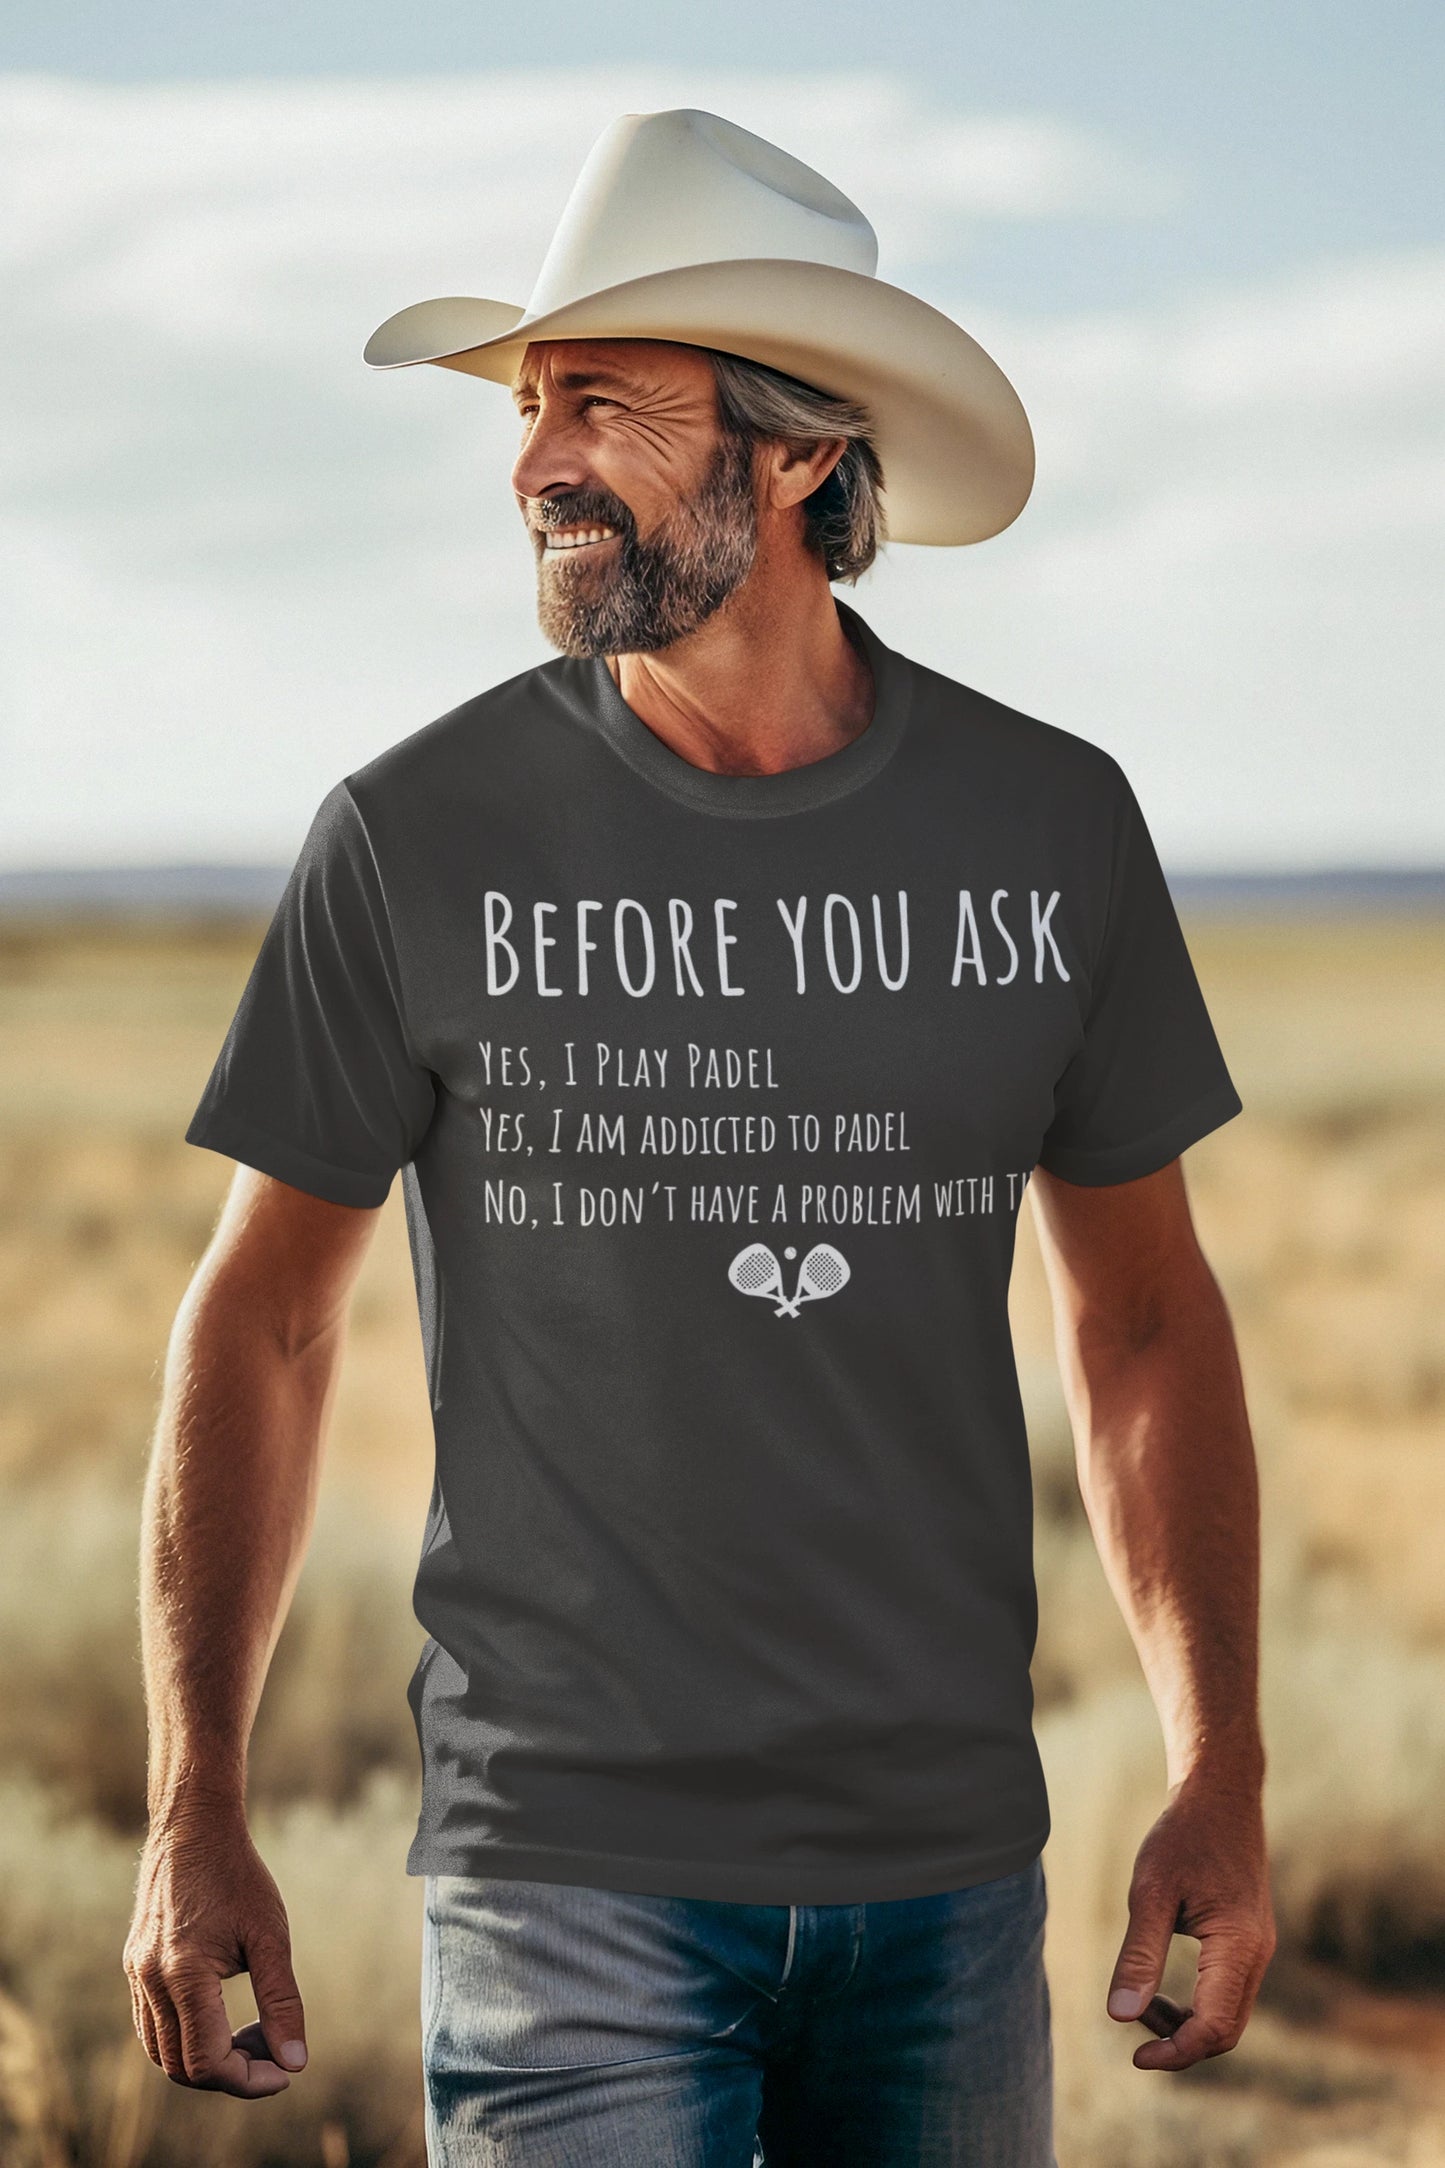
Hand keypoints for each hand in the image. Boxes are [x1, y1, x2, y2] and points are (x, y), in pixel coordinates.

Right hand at [123, 1803, 308, 2096]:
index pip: (208, 2062)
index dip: (249, 2079)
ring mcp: (136, 1975)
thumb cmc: (238, 1876)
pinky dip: (186, 2038)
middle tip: (274, 2050)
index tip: (285, 2071)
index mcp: (184, 1974)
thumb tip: (295, 2062)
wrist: (193, 1828)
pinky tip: (224, 2018)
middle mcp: (151, 1980)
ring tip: (253, 2033)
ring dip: (206, 2060)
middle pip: (182, 2067)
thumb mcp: (271, 1935)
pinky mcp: (134, 1967)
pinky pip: (152, 2026)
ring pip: (162, 2052)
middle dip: (232, 2074)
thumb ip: (282, 2002)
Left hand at [1106, 1763, 1275, 2070]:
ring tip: (1140, 2002)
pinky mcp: (1247, 1944)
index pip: (1215, 2027)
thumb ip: (1139, 1955)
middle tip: (1132, 2035)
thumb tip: (1119, 2017)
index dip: (1176, 2053)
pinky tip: (1157, 1989)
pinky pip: (1226, 1995)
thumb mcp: (1150, 1892)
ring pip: (1227, 2016)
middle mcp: (1257, 1955)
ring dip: (1185, 2025)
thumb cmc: (1182, 1838)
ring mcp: (1257, 1951)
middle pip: (1225, 2031)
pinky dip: (1194, 2005)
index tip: (1135, 2057)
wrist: (1220, 1798)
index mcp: (1238, 1947)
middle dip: (1179, 2043)